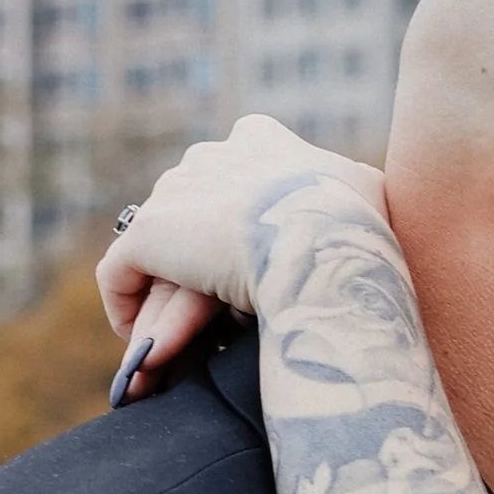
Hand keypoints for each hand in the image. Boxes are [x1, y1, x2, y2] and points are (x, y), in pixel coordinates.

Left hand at [97, 118, 389, 403]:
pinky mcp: (147, 233)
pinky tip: (139, 345)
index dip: (238, 230)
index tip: (246, 272)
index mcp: (260, 143)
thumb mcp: (372, 199)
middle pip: (194, 221)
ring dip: (164, 303)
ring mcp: (175, 191)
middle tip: (202, 326)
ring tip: (169, 350)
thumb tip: (368, 199)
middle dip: (195, 271)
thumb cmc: (360, 226)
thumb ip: (356, 195)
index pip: (235, 184)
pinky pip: (121, 273)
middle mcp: (212, 155)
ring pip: (162, 254)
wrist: (321, 241)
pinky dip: (126, 308)